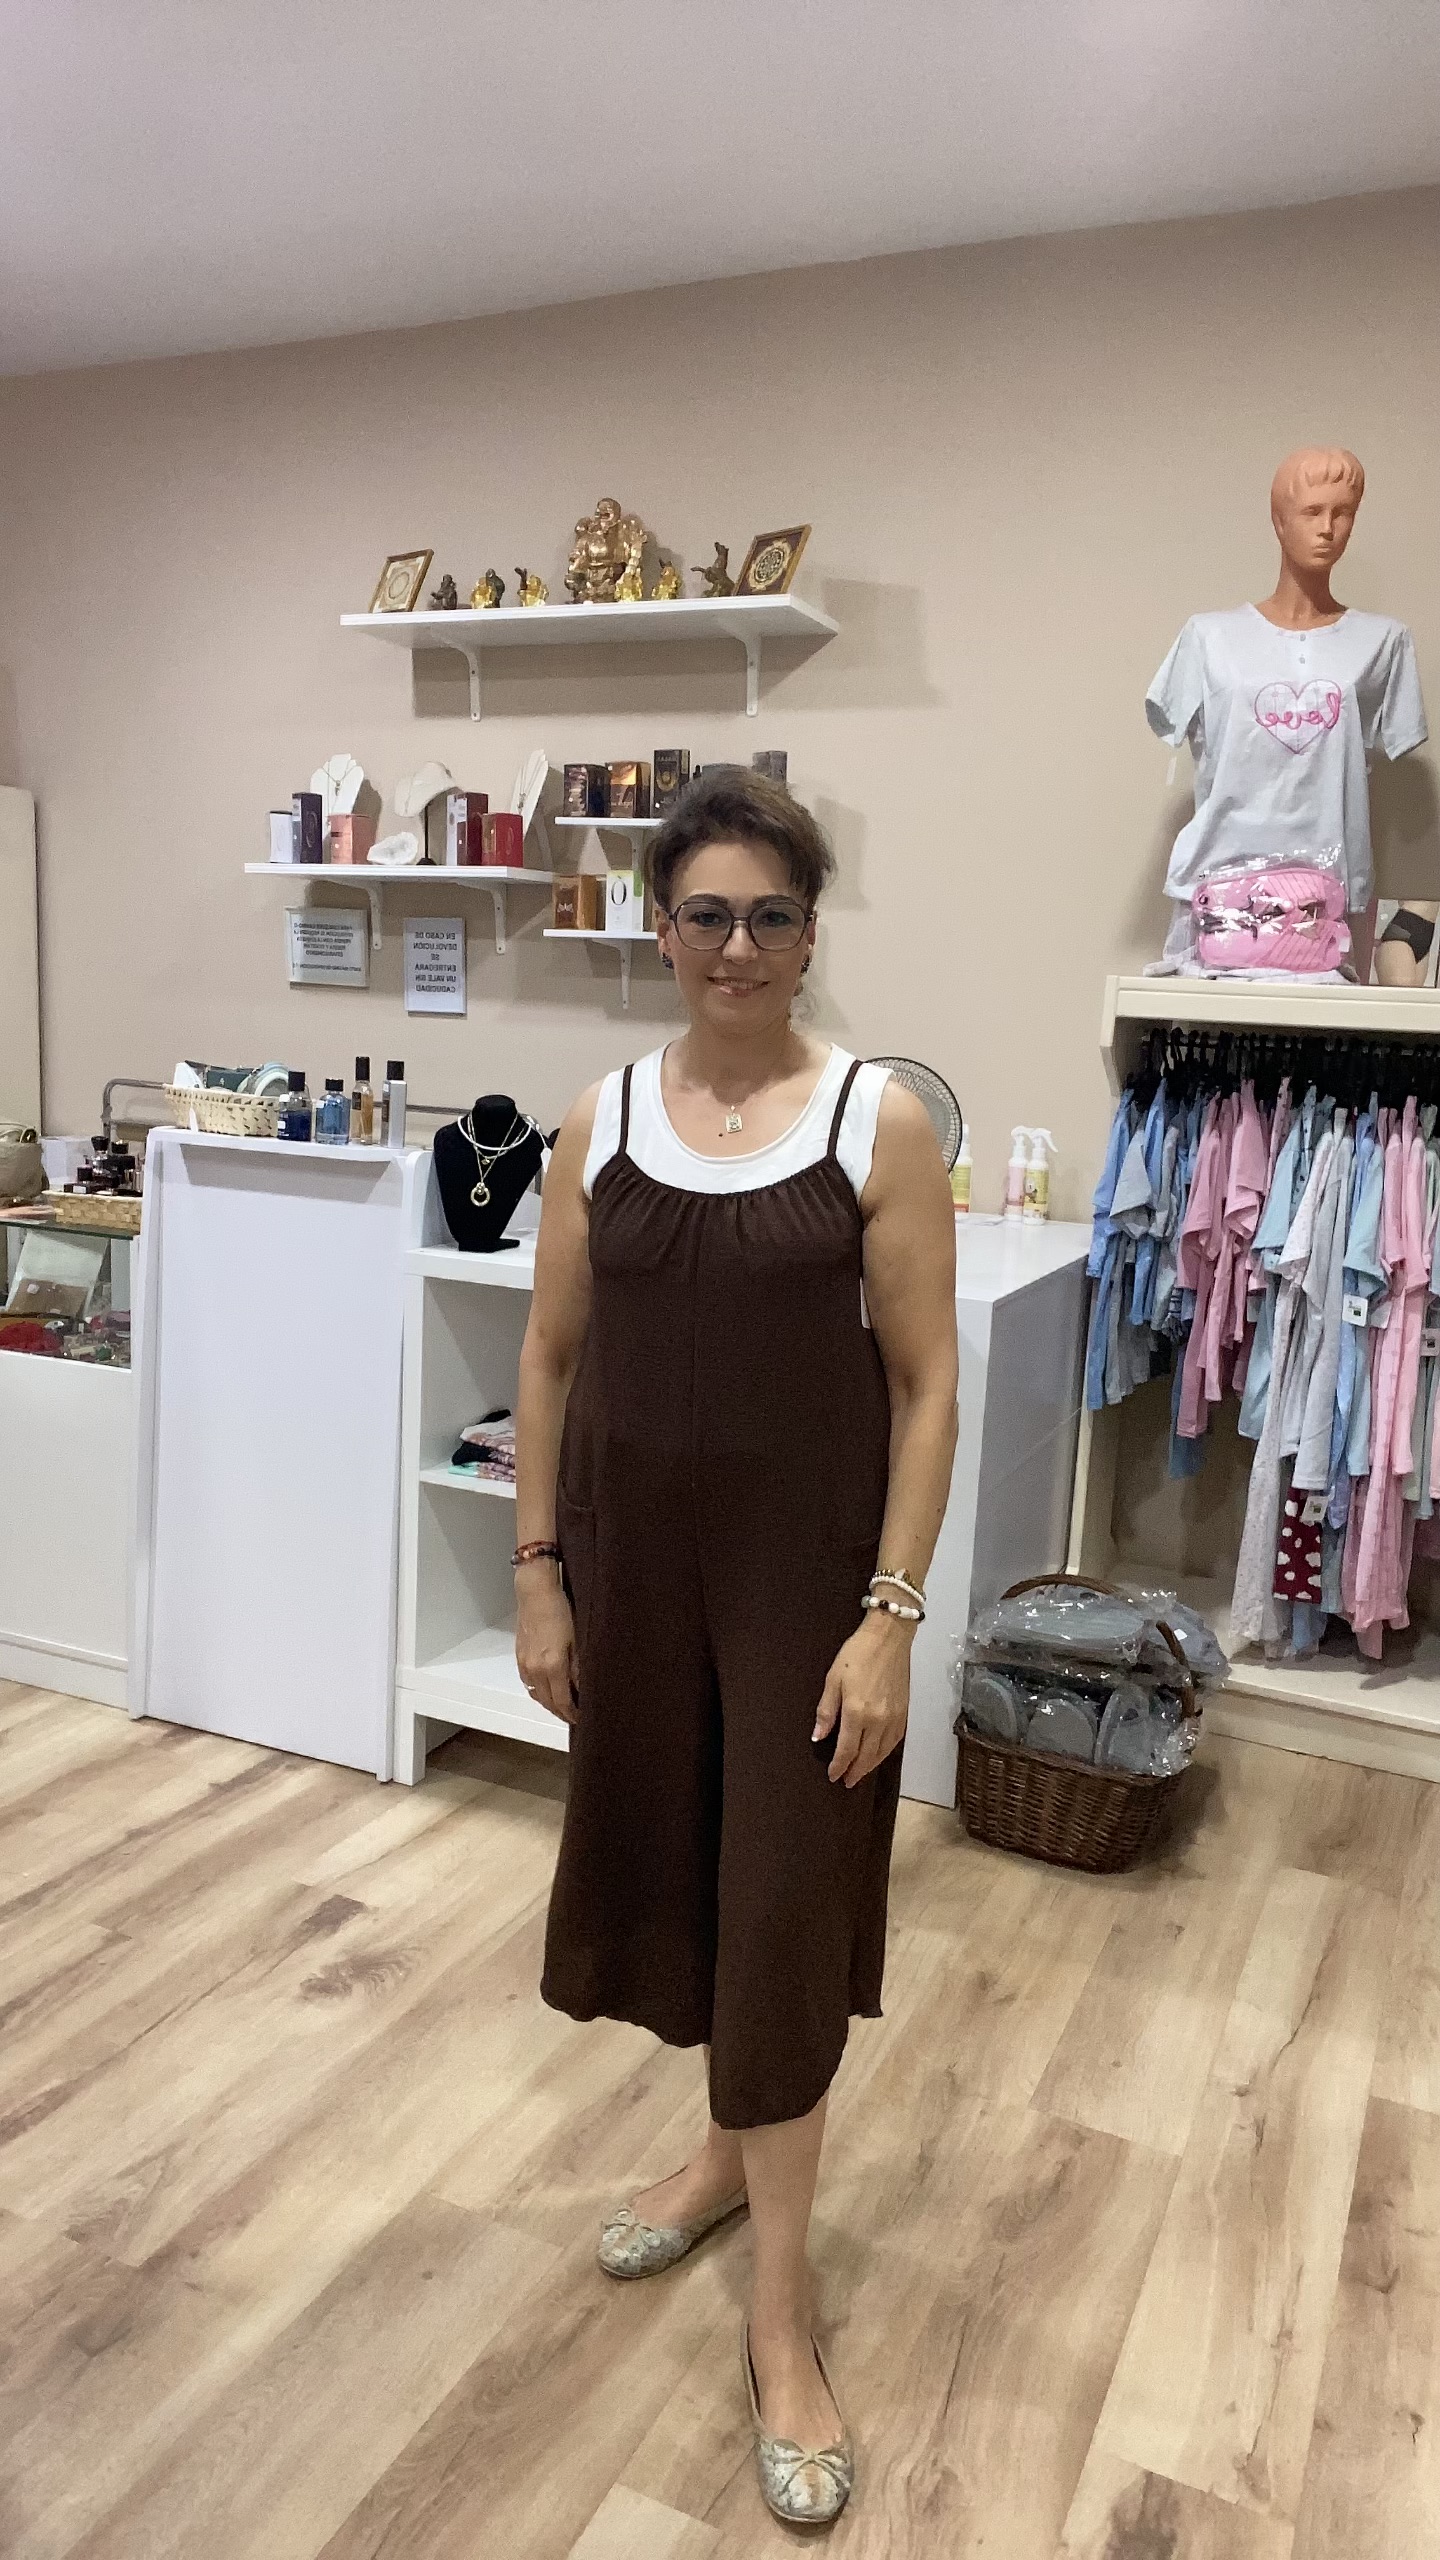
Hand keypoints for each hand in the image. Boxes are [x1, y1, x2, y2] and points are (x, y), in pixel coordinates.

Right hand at [516, 1571, 578, 1725]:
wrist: (535, 1592)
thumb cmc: (560, 1609)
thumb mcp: (577, 1638)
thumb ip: (579, 1667)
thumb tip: (584, 1687)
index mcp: (552, 1665)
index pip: (562, 1701)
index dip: (572, 1713)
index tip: (581, 1718)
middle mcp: (535, 1669)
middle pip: (548, 1702)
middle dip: (561, 1712)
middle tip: (574, 1715)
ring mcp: (525, 1663)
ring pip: (536, 1694)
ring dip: (549, 1703)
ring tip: (563, 1704)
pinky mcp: (519, 1656)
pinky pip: (528, 1683)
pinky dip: (539, 1690)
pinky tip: (548, 1687)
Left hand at [812, 1613, 911, 1787]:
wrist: (889, 1637)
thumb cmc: (857, 1654)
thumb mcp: (833, 1679)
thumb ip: (826, 1711)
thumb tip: (818, 1737)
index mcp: (857, 1712)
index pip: (847, 1750)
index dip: (839, 1766)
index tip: (833, 1776)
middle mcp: (878, 1720)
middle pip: (866, 1756)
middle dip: (855, 1771)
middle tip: (846, 1782)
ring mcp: (894, 1717)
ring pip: (882, 1752)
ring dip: (870, 1766)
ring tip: (860, 1773)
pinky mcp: (904, 1712)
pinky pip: (895, 1741)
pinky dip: (885, 1753)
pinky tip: (878, 1755)